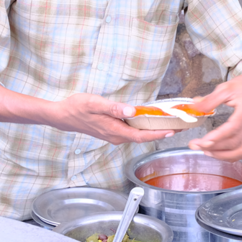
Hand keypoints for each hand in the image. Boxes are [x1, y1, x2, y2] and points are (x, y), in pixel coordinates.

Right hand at [50, 93, 173, 144]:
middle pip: (142, 137)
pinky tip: (147, 119)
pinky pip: (131, 131)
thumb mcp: (95, 104)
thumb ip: (114, 108)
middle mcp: (116, 136)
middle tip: (177, 124)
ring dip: (152, 129)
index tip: (172, 131)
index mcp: (114, 131)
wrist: (63, 115)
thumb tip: (131, 111)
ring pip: (137, 134)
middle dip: (160, 132)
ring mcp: (114, 135)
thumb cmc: (77, 108)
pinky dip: (142, 127)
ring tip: (167, 121)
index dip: (157, 135)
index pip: (141, 136)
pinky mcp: (112, 131)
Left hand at [187, 71, 241, 160]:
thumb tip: (193, 107)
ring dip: (222, 155)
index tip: (202, 141)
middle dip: (214, 147)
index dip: (218, 136)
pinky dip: (231, 156)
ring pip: (241, 151)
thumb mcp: (226, 87)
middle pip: (235, 142)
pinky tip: (217, 153)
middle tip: (195, 145)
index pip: (233, 127)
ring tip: (205, 151)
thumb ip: (210, 99)